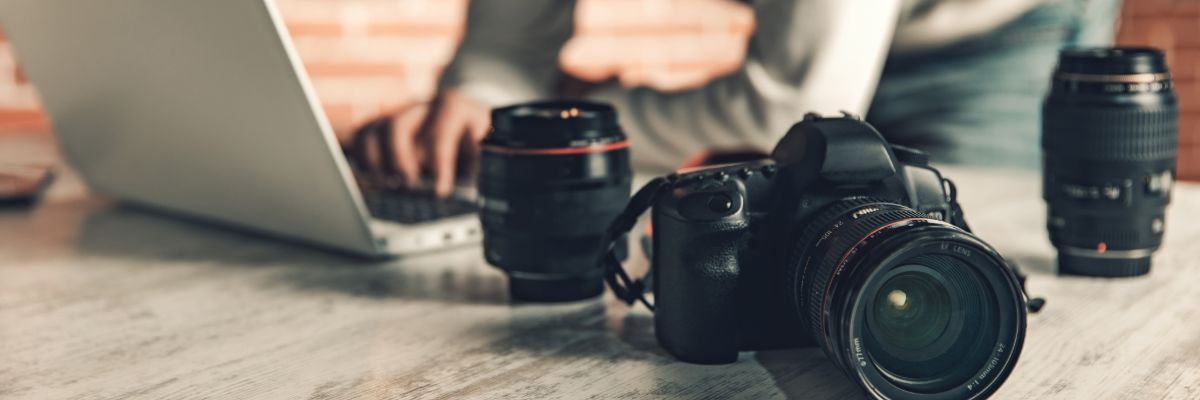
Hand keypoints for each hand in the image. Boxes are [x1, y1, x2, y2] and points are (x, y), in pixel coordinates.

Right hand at [353, 89, 490, 197]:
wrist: (473, 123)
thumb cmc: (480, 140)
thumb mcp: (491, 149)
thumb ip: (486, 163)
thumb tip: (481, 186)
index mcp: (454, 108)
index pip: (440, 130)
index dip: (438, 162)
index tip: (439, 191)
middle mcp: (424, 107)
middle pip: (398, 126)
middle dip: (400, 160)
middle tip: (409, 186)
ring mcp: (403, 114)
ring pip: (376, 129)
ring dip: (376, 160)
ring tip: (387, 185)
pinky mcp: (387, 125)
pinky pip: (364, 134)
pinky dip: (363, 156)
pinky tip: (371, 177)